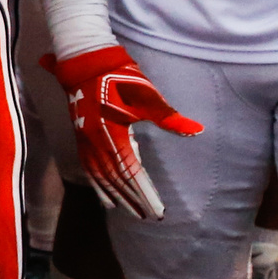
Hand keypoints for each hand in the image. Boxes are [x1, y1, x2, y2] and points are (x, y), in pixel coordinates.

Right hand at [50, 45, 202, 220]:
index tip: (156, 209)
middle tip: (148, 216)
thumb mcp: (147, 95)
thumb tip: (195, 130)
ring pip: (100, 176)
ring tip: (128, 211)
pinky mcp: (81, 138)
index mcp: (112, 133)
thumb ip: (168, 117)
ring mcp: (85, 140)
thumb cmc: (120, 76)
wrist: (85, 62)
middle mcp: (95, 141)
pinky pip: (89, 168)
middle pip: (115, 178)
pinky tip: (105, 195)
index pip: (130, 170)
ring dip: (115, 195)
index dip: (143, 192)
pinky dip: (98, 185)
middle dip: (132, 198)